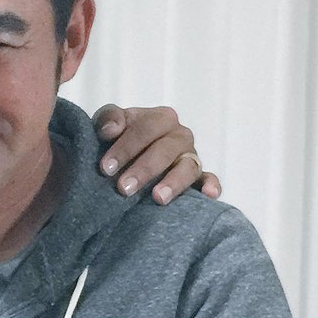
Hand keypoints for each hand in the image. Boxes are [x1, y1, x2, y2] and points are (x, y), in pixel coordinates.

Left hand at [92, 104, 220, 204]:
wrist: (127, 159)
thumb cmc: (118, 140)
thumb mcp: (109, 124)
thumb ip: (108, 119)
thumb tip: (111, 130)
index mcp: (160, 118)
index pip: (146, 129)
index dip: (125, 147)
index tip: (106, 168)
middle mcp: (179, 135)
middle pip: (165, 149)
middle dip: (144, 169)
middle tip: (123, 188)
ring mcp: (190, 157)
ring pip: (187, 167)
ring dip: (174, 182)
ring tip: (158, 198)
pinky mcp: (199, 177)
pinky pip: (209, 180)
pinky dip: (211, 185)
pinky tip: (208, 194)